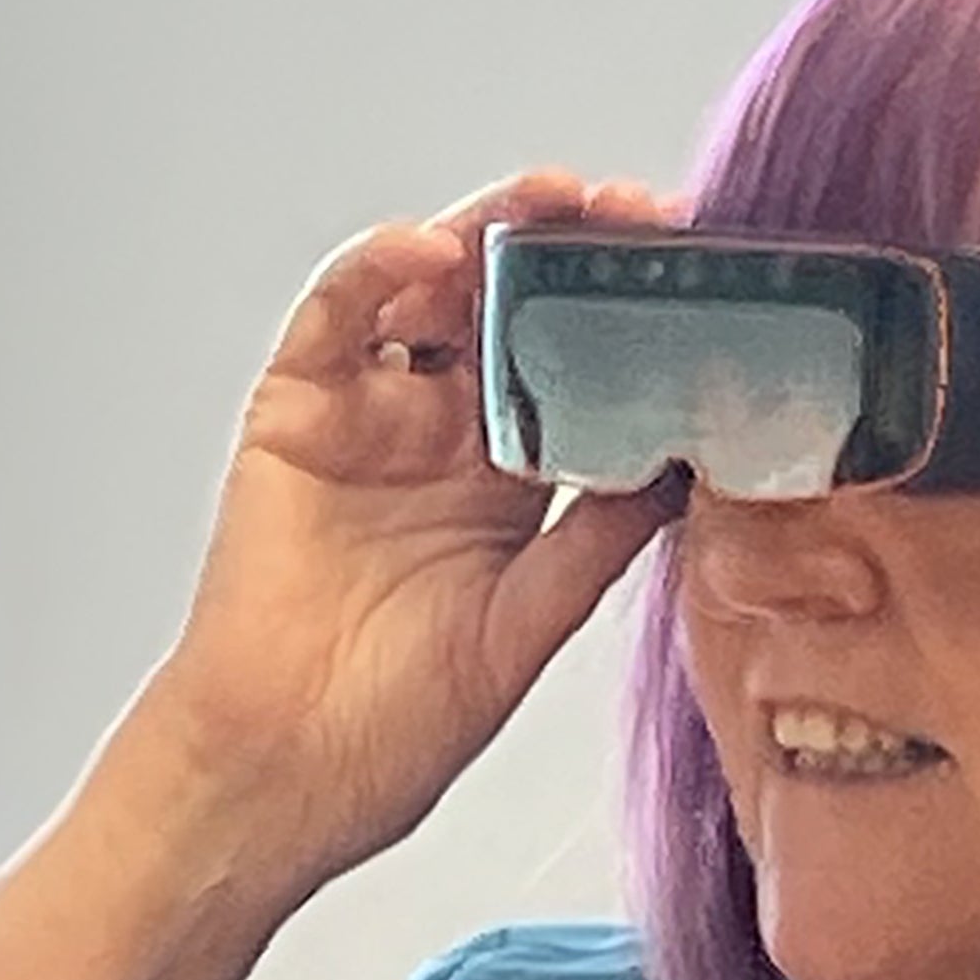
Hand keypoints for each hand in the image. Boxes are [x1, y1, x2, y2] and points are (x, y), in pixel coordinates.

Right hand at [102, 169, 681, 908]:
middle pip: (509, 307)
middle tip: (637, 217)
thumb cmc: (392, 725)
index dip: (628, 317)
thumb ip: (596, 539)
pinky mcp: (297, 410)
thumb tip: (687, 465)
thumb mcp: (527, 625)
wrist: (285, 774)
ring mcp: (369, 415)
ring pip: (432, 290)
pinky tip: (434, 252)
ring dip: (492, 235)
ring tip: (557, 206)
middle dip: (572, 251)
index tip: (693, 280)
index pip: (577, 367)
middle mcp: (440, 435)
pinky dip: (380, 268)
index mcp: (506, 483)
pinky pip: (337, 315)